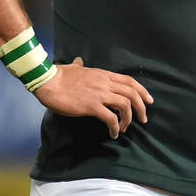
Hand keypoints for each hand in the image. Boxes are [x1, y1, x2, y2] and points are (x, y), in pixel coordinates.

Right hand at [34, 57, 151, 138]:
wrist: (47, 81)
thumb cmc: (58, 75)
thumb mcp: (73, 68)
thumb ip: (78, 65)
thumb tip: (78, 61)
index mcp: (104, 75)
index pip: (130, 81)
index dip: (142, 91)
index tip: (148, 101)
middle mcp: (105, 83)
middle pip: (132, 94)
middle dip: (141, 107)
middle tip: (143, 118)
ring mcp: (99, 94)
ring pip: (125, 105)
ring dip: (129, 119)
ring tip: (124, 128)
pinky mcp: (92, 106)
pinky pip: (110, 118)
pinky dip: (115, 127)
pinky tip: (112, 133)